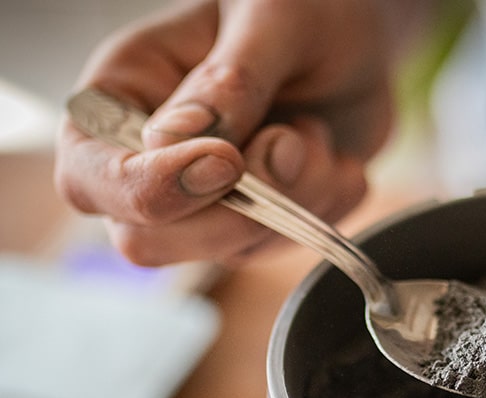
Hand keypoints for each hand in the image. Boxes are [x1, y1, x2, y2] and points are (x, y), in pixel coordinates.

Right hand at [55, 0, 394, 264]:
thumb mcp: (270, 21)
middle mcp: (151, 158)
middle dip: (235, 211)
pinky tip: (338, 161)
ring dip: (296, 201)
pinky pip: (282, 248)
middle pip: (148, 241)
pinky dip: (324, 211)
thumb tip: (176, 142)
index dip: (151, 188)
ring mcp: (205, 199)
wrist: (360, 38)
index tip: (227, 162)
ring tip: (317, 133)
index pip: (89, 178)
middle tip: (292, 145)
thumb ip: (228, 81)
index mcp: (122, 95)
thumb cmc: (304, 9)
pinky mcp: (257, 221)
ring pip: (229, 250)